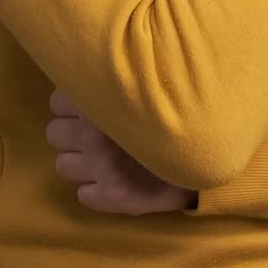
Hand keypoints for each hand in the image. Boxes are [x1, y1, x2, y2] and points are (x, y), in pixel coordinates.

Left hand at [45, 88, 197, 214]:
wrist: (212, 148)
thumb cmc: (179, 108)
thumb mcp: (147, 83)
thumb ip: (116, 79)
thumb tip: (88, 70)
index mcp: (101, 101)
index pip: (57, 101)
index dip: (73, 104)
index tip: (91, 106)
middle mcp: (94, 135)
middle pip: (54, 133)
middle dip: (71, 132)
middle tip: (96, 131)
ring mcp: (102, 168)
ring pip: (63, 165)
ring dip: (80, 160)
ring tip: (105, 155)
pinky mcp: (113, 196)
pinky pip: (84, 195)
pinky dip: (95, 189)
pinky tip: (114, 179)